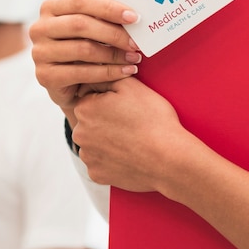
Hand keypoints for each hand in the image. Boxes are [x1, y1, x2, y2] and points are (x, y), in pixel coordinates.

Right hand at [29, 0, 142, 123]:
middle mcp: (40, 28)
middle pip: (81, 25)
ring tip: (134, 58)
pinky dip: (108, 72)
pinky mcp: (45, 76)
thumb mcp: (91, 29)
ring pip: (83, 49)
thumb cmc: (84, 49)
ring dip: (114, 55)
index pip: (81, 2)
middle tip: (137, 43)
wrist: (70, 84)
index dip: (109, 8)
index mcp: (50, 8)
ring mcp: (39, 53)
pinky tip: (125, 72)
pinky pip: (81, 73)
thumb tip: (133, 15)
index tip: (134, 18)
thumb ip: (104, 18)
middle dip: (114, 34)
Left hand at [73, 77, 189, 193]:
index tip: (127, 107)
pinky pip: (101, 163)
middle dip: (106, 121)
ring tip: (131, 140)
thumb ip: (106, 76)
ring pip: (95, 143)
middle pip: (91, 122)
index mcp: (84, 108)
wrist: (169, 157)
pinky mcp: (97, 175)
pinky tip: (129, 155)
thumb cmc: (153, 120)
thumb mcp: (131, 86)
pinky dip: (112, 160)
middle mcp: (79, 133)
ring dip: (107, 141)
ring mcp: (88, 157)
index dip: (111, 100)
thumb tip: (95, 74)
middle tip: (131, 123)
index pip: (91, 98)